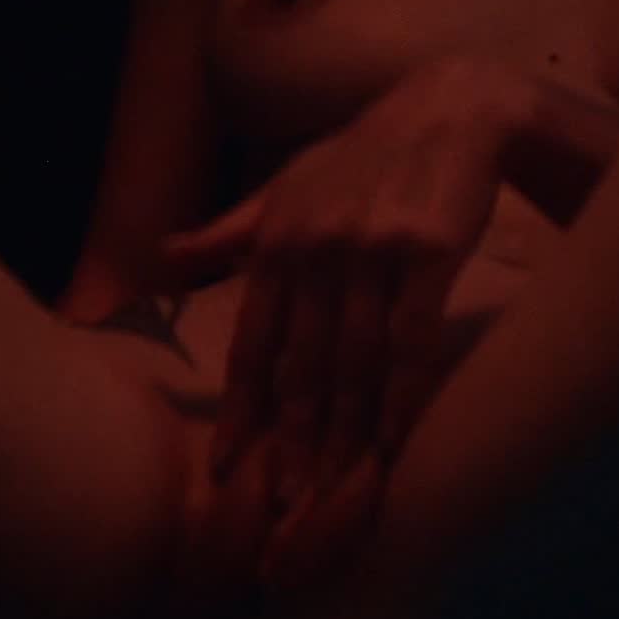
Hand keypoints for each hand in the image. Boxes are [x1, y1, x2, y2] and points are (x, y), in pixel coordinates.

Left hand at [160, 57, 618, 588]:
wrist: (455, 107)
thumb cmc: (365, 155)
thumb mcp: (285, 183)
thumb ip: (229, 232)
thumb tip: (163, 259)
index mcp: (277, 243)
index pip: (254, 345)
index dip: (243, 413)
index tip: (230, 471)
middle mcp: (315, 251)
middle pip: (301, 369)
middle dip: (292, 445)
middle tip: (283, 510)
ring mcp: (370, 254)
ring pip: (353, 366)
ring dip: (343, 439)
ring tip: (333, 497)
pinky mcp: (428, 254)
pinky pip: (410, 343)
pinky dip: (400, 398)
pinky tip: (391, 445)